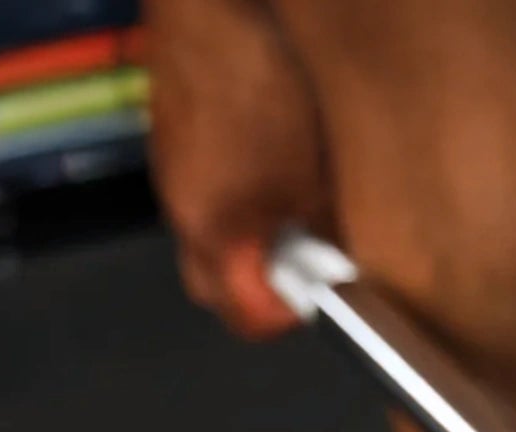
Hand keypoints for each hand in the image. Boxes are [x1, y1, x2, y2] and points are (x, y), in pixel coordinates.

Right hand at [145, 0, 331, 339]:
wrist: (213, 4)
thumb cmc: (260, 85)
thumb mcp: (315, 177)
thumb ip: (326, 235)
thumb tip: (343, 264)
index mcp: (213, 234)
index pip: (247, 317)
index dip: (289, 316)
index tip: (321, 299)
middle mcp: (182, 211)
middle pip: (216, 286)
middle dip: (260, 285)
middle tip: (305, 262)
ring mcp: (173, 171)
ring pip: (209, 235)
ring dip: (250, 234)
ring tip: (293, 203)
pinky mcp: (174, 134)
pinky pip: (204, 187)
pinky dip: (237, 191)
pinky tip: (269, 160)